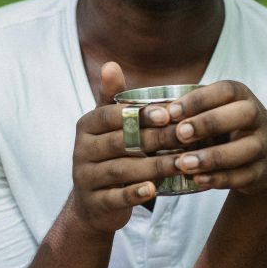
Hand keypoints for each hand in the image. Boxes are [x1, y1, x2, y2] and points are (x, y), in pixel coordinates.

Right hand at [69, 63, 180, 235]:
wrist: (93, 203)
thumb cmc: (109, 156)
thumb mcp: (109, 127)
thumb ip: (113, 99)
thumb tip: (111, 64)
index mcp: (86, 127)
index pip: (110, 116)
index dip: (138, 114)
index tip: (168, 113)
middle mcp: (81, 151)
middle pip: (120, 142)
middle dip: (154, 139)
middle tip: (185, 137)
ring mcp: (85, 178)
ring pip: (121, 169)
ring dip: (153, 166)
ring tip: (182, 163)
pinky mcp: (94, 203)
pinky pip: (115, 197)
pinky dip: (134, 193)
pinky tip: (153, 189)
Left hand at [166, 80, 266, 195]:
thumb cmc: (227, 128)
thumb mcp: (214, 113)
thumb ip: (188, 112)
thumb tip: (151, 115)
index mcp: (241, 97)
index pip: (225, 90)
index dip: (198, 100)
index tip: (171, 112)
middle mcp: (258, 117)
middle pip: (243, 114)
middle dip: (209, 123)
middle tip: (180, 134)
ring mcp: (265, 145)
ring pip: (246, 148)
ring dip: (213, 156)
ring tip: (184, 163)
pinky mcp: (264, 171)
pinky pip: (245, 175)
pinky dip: (220, 179)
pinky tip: (198, 180)